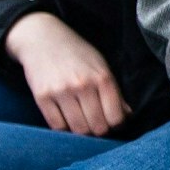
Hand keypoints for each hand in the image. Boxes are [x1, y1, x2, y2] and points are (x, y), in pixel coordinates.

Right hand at [3, 12, 128, 136]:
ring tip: (81, 122)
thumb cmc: (76, 53)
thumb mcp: (100, 65)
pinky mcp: (42, 97)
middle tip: (94, 124)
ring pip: (78, 130)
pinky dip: (64, 128)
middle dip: (98, 130)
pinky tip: (66, 120)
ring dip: (81, 131)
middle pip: (97, 127)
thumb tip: (127, 115)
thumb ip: (114, 91)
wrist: (42, 38)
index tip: (110, 122)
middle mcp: (83, 85)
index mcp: (102, 77)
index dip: (115, 125)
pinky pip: (57, 126)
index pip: (115, 117)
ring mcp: (61, 91)